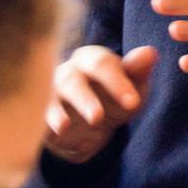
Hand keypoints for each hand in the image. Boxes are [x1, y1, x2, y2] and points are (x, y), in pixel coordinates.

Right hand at [44, 43, 158, 162]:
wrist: (94, 126)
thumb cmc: (116, 97)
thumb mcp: (133, 86)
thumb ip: (139, 70)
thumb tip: (150, 53)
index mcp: (92, 58)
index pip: (103, 64)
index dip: (117, 83)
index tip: (133, 102)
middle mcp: (68, 71)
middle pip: (73, 80)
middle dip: (85, 99)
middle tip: (98, 118)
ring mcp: (49, 93)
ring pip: (49, 99)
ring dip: (57, 113)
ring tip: (64, 126)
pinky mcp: (39, 115)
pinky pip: (37, 119)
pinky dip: (42, 126)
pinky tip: (50, 134)